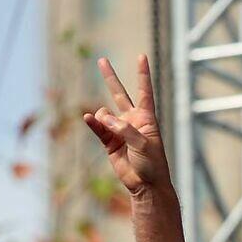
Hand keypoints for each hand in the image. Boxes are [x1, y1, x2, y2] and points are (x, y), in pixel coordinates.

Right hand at [81, 55, 171, 196]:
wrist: (146, 185)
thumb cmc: (152, 164)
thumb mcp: (143, 144)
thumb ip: (124, 129)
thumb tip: (101, 115)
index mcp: (147, 118)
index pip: (144, 91)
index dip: (142, 74)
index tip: (142, 56)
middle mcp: (132, 121)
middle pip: (119, 94)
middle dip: (110, 78)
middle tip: (102, 60)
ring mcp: (119, 131)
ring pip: (105, 113)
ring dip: (103, 118)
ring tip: (108, 128)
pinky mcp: (109, 142)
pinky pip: (98, 128)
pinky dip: (93, 123)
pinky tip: (88, 118)